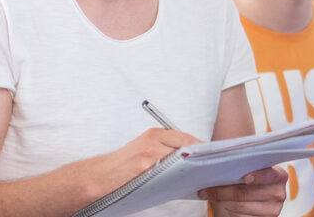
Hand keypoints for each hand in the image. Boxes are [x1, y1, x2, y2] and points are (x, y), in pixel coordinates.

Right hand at [87, 128, 202, 200]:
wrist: (100, 177)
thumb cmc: (124, 166)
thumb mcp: (145, 149)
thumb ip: (165, 149)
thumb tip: (190, 156)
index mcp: (154, 133)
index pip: (186, 137)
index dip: (201, 146)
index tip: (212, 154)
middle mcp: (153, 140)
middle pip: (187, 144)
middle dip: (200, 154)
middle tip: (213, 165)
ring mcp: (150, 153)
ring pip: (180, 156)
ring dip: (193, 164)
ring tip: (203, 172)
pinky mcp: (145, 166)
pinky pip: (170, 169)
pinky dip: (180, 174)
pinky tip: (188, 180)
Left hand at [199, 166, 289, 215]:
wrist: (244, 203)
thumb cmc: (244, 184)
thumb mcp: (244, 172)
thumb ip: (239, 164)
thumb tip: (220, 160)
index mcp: (278, 176)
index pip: (269, 175)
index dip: (257, 176)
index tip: (244, 177)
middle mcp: (278, 193)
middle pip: (246, 192)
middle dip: (223, 190)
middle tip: (207, 188)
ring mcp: (272, 210)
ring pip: (239, 206)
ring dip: (221, 201)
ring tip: (209, 194)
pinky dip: (226, 212)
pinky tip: (220, 206)